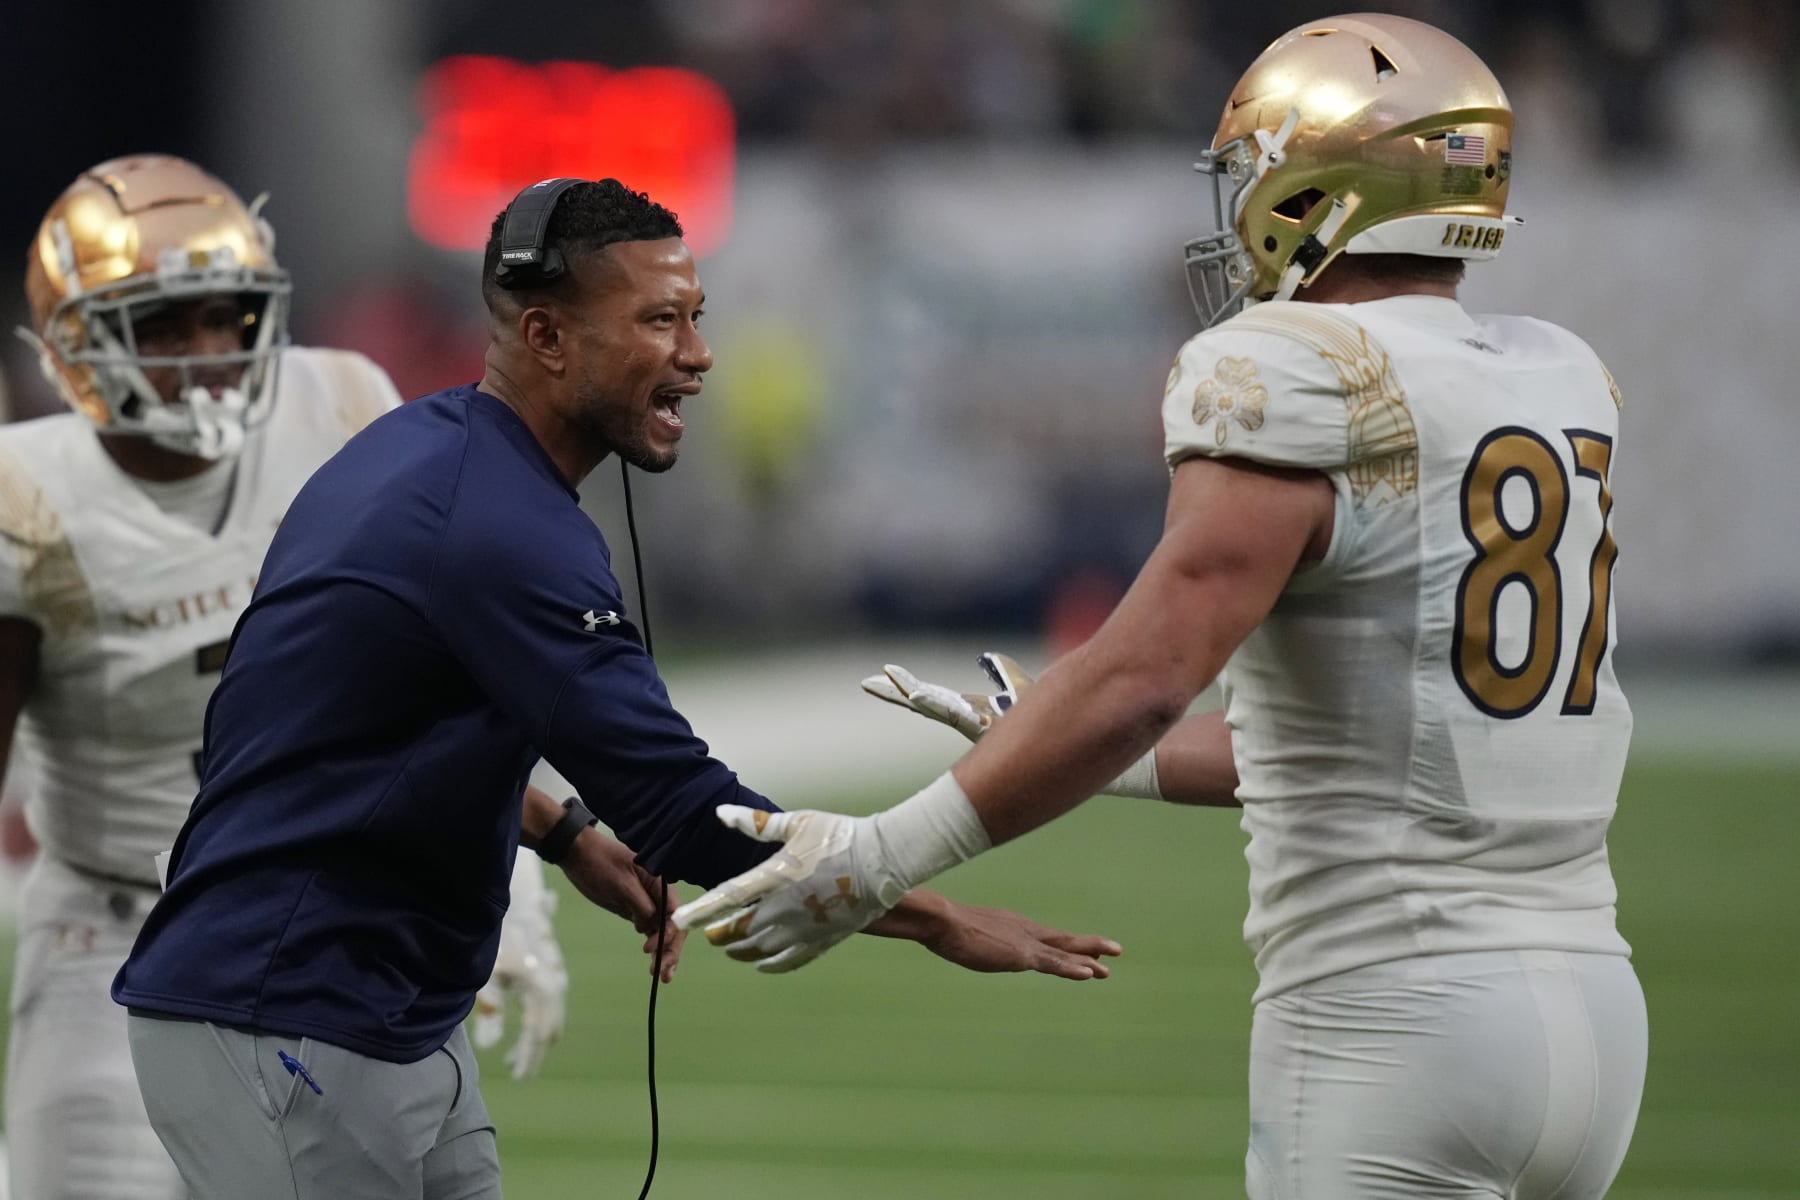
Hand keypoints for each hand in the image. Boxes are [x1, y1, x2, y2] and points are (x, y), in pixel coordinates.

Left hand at [473, 856, 567, 1078]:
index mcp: (541, 988)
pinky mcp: (552, 969)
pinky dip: (540, 1022)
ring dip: (537, 1039)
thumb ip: (489, 1012)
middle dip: (534, 1053)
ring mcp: (557, 975)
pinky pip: (551, 1004)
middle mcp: (555, 984)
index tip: (518, 1077)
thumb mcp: (486, 975)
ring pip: (553, 1017)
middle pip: (550, 1030)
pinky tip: (524, 1026)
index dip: (528, 1058)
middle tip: (517, 1072)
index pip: (537, 1035)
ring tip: (515, 1056)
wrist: (514, 899)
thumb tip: (489, 1048)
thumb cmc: (495, 938)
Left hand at [560, 831, 684, 982]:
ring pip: (662, 931)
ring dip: (663, 952)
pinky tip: (651, 960)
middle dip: (670, 949)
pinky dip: (653, 945)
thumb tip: (649, 927)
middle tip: (664, 974)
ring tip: (659, 975)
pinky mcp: (635, 909)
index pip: (675, 912)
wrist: (578, 854)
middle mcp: (658, 893)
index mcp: (660, 882)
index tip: (652, 949)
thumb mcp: (620, 883)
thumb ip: (639, 905)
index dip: (670, 933)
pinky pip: (650, 929)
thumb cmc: (599, 862)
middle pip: (673, 925)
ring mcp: (647, 902)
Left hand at [671, 806, 908, 973]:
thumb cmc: (840, 834)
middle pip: (740, 930)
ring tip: (731, 948)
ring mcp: (804, 928)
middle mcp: (785, 908)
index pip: (728, 897)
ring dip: (741, 951)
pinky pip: (788, 961)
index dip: (700, 911)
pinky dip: (770, 965)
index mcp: (776, 876)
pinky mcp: (822, 940)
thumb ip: (755, 824)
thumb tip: (720, 813)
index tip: (678, 919)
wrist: (884, 861)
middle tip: (709, 934)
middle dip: (720, 933)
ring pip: (761, 950)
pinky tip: (762, 965)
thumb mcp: (796, 823)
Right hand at [861, 652, 1034, 741]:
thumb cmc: (1038, 718)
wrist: (1056, 732)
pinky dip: (930, 703)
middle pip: (922, 700)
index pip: (931, 695)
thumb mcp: (1017, 686)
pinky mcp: (979, 722)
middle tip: (867, 683)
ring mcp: (969, 720)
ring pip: (931, 706)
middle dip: (895, 692)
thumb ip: (1003, 672)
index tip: (886, 673)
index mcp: (969, 708)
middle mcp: (964, 716)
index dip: (909, 685)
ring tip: (880, 684)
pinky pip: (951, 712)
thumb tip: (988, 658)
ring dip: (907, 694)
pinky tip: (914, 696)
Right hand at [871, 893, 1121, 980]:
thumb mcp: (960, 932)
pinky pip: (1054, 963)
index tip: (1085, 948)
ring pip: (1064, 951)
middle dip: (1088, 946)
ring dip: (1089, 958)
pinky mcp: (1021, 955)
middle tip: (1115, 951)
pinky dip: (1072, 967)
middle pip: (1062, 940)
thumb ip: (966, 935)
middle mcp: (1023, 931)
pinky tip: (1090, 973)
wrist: (941, 921)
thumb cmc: (943, 924)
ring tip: (1109, 967)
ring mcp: (1024, 943)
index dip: (1067, 944)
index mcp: (1011, 926)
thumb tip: (949, 934)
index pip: (1045, 936)